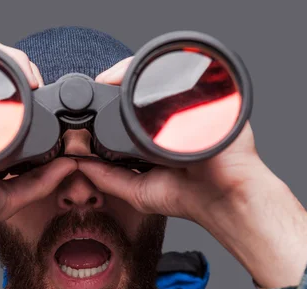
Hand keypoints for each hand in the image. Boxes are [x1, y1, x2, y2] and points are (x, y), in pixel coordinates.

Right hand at [0, 41, 75, 246]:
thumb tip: (71, 166)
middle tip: (43, 88)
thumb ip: (40, 185)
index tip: (57, 108)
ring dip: (18, 65)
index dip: (41, 101)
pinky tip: (15, 73)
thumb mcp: (7, 198)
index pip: (21, 107)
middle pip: (10, 82)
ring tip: (32, 81)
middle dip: (31, 77)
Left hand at [80, 58, 306, 288]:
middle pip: (137, 93)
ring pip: (153, 80)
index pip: (126, 114)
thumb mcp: (137, 191)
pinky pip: (175, 74)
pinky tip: (133, 79)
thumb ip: (107, 178)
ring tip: (108, 85)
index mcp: (154, 136)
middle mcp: (170, 118)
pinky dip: (152, 73)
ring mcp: (188, 105)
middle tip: (93, 93)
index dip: (105, 108)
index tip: (84, 110)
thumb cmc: (191, 197)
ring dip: (128, 79)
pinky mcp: (204, 94)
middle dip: (114, 91)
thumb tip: (79, 164)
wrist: (227, 195)